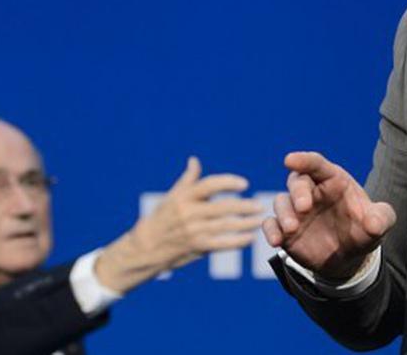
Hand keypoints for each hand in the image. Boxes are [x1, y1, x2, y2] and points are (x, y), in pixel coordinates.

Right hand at [95, 157, 263, 291]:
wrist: (146, 246)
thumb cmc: (162, 217)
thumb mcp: (172, 196)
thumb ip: (187, 180)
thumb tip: (194, 160)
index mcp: (183, 197)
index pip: (209, 185)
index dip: (228, 182)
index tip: (244, 184)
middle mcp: (188, 212)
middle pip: (222, 207)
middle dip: (243, 206)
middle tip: (260, 205)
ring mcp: (193, 230)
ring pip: (225, 226)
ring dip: (245, 223)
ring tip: (259, 220)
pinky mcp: (196, 246)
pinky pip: (222, 244)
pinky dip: (237, 241)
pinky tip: (249, 238)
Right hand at [261, 151, 395, 279]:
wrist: (350, 258)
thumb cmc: (363, 231)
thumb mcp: (379, 224)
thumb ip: (381, 219)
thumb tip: (374, 223)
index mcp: (333, 180)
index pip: (316, 164)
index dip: (304, 160)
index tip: (290, 159)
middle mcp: (311, 191)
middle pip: (297, 181)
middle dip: (298, 191)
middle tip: (304, 207)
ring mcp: (296, 210)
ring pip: (281, 202)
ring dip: (283, 213)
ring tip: (292, 228)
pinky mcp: (285, 230)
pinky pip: (270, 224)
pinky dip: (270, 230)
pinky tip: (276, 241)